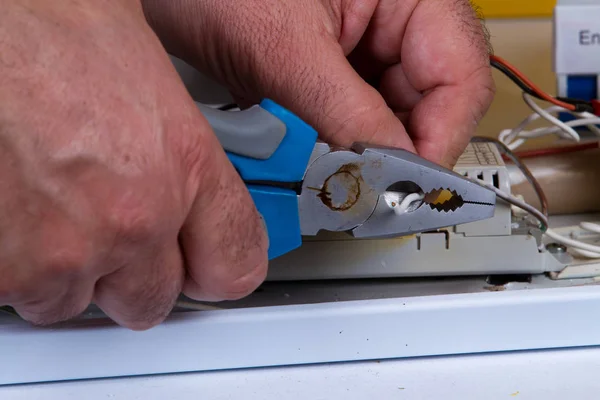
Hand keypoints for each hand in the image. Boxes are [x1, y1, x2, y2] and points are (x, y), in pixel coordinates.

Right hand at [0, 0, 267, 328]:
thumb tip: (187, 152)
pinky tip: (13, 209)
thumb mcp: (146, 67)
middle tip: (113, 228)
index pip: (235, 262)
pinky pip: (19, 295)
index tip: (205, 264)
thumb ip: (177, 138)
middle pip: (154, 299)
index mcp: (183, 164)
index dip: (220, 268)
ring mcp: (61, 251)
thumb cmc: (46, 23)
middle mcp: (131, 218)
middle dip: (135, 273)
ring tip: (49, 205)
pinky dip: (16, 263)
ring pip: (77, 300)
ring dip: (68, 267)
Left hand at [143, 0, 494, 167]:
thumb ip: (345, 112)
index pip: (459, 78)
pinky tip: (313, 153)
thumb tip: (387, 169)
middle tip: (363, 191)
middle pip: (426, 103)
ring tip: (328, 171)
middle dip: (394, 151)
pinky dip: (335, 140)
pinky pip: (350, 113)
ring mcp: (363, 42)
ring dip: (360, 149)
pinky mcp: (332, 64)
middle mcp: (394, 16)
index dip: (438, 140)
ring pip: (386, 116)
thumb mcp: (286, 49)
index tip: (406, 186)